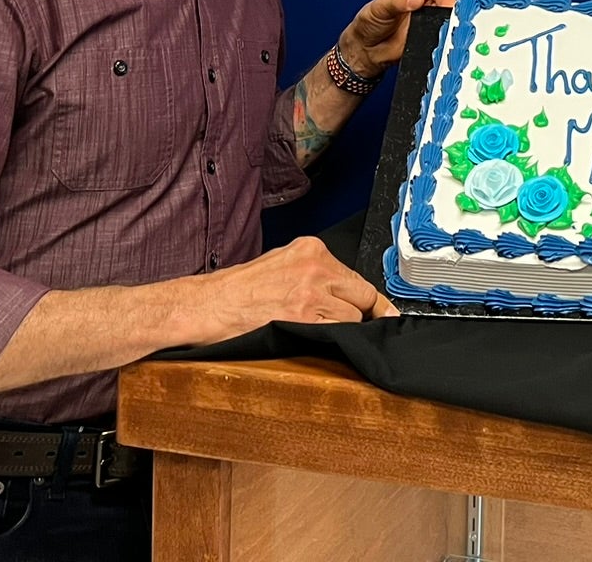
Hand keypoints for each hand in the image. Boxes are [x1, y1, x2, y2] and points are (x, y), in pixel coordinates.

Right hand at [191, 237, 397, 342]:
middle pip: (363, 295)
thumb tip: (342, 291)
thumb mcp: (280, 264)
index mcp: (311, 250)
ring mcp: (312, 293)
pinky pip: (337, 334)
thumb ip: (313, 272)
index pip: (356, 276)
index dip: (368, 299)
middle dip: (360, 313)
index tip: (385, 312)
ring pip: (352, 318)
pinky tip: (311, 339)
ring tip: (311, 330)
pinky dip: (331, 341)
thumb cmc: (236, 290)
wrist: (207, 305)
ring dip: (340, 330)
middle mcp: (316, 267)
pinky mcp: (304, 319)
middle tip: (348, 325)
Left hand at [336, 0, 455, 72]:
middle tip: (447, 22)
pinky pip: (445, 37)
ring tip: (441, 33)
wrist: (366, 49)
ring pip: (450, 21)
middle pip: (450, 3)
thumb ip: (398, 2)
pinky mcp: (433, 36)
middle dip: (451, 12)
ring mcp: (432, 18)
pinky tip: (439, 43)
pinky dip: (445, 41)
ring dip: (449, 27)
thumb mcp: (379, 7)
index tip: (447, 6)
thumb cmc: (370, 22)